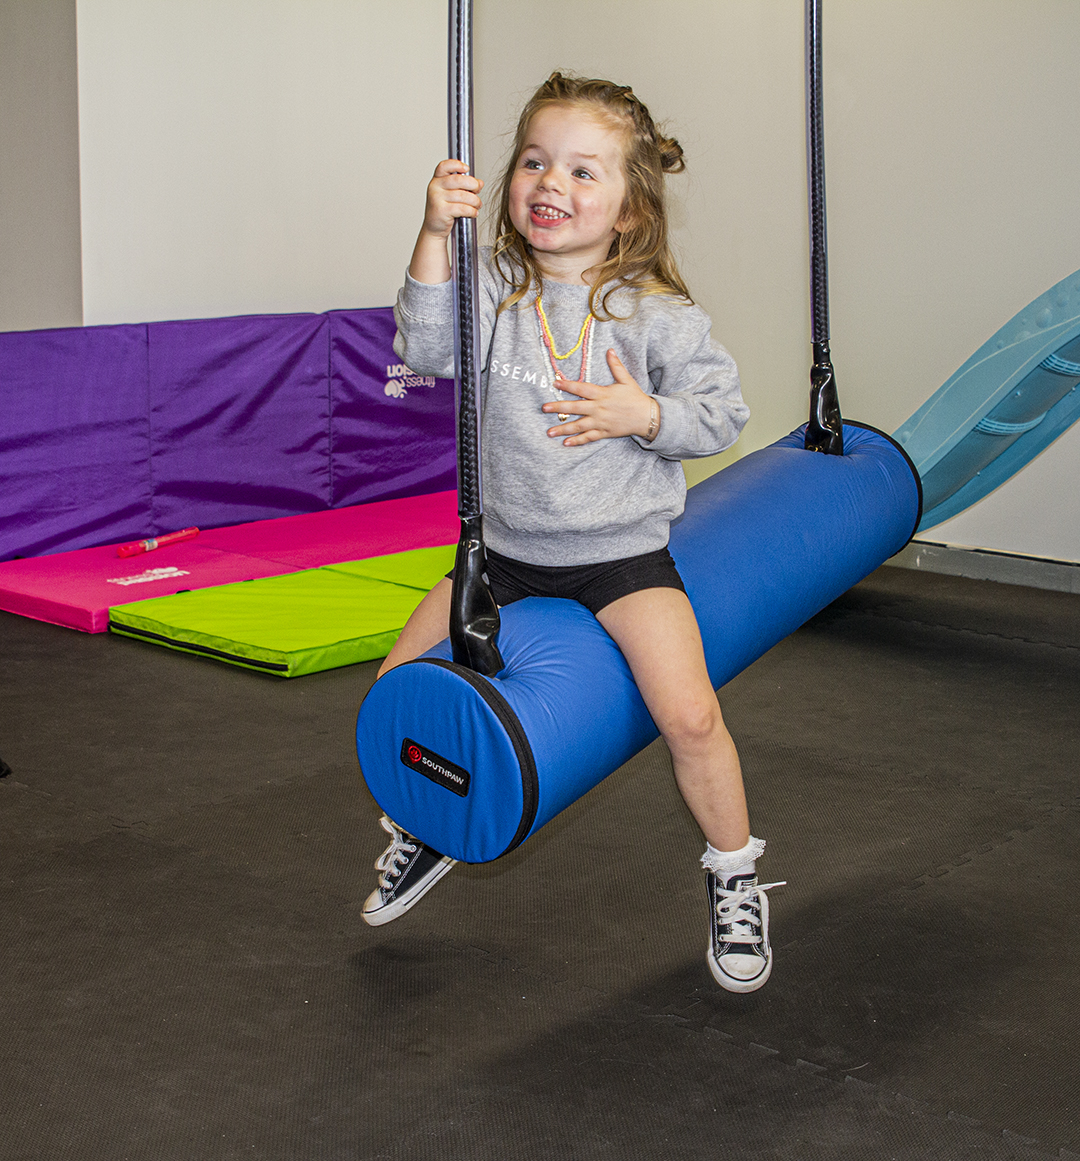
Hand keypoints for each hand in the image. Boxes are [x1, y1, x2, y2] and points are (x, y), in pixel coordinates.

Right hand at [422, 159, 483, 239]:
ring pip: (462, 196)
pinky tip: (474, 212)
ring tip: (477, 205)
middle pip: (458, 180)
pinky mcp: (441, 210)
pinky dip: (471, 211)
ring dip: (474, 201)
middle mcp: (435, 187)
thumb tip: (479, 182)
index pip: (444, 166)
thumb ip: (464, 186)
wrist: (434, 228)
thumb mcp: (453, 195)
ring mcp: (436, 198)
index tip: (467, 169)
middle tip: (478, 190)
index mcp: (437, 180)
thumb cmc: (444, 210)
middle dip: (473, 185)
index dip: (456, 164)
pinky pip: (462, 208)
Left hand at [541, 349, 656, 446]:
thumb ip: (616, 366)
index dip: (568, 385)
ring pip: (579, 426)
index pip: (582, 388)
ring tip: (549, 432)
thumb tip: (610, 350)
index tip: (555, 383)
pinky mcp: (604, 433)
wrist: (647, 417)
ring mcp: (600, 422)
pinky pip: (589, 437)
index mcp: (602, 394)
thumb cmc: (636, 398)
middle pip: (575, 408)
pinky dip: (577, 441)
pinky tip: (565, 443)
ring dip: (563, 429)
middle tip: (544, 408)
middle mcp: (599, 408)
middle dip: (558, 407)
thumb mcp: (626, 380)